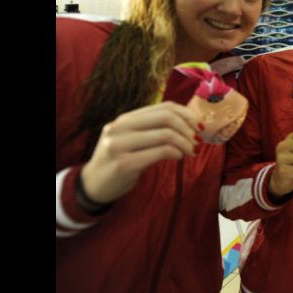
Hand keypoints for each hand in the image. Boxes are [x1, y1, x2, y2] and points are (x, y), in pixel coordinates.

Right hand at [80, 102, 200, 203]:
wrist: (93, 185)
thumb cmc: (119, 160)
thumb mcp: (131, 139)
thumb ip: (152, 129)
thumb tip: (189, 123)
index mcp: (125, 119)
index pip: (164, 107)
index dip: (186, 114)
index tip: (198, 125)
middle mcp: (120, 127)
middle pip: (166, 118)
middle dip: (187, 129)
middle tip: (196, 141)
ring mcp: (119, 145)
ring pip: (166, 135)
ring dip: (185, 143)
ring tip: (190, 151)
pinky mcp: (124, 164)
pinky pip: (160, 152)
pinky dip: (175, 153)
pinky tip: (178, 157)